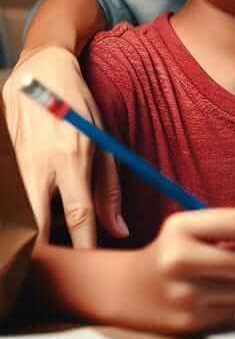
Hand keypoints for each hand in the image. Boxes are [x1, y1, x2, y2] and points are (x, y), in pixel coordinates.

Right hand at [3, 46, 125, 246]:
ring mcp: (15, 163)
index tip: (90, 265)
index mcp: (73, 157)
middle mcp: (39, 164)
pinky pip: (10, 197)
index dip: (84, 245)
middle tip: (58, 267)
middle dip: (45, 251)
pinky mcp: (2, 159)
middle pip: (36, 225)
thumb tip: (119, 229)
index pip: (79, 215)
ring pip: (18, 215)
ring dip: (32, 231)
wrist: (41, 71)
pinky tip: (34, 208)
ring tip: (47, 236)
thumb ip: (109, 187)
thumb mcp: (104, 140)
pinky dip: (20, 210)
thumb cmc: (79, 106)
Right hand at [103, 198, 234, 334]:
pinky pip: (233, 310)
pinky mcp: (187, 321)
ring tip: (226, 281)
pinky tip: (213, 298)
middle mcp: (178, 259)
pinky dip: (233, 303)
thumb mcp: (199, 225)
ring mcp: (182, 293)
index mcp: (182, 227)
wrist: (131, 290)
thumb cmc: (179, 251)